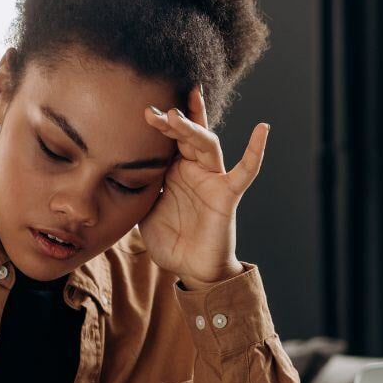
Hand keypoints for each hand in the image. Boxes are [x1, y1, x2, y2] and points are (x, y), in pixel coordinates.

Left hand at [140, 85, 267, 289]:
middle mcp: (195, 170)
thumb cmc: (171, 241)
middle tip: (151, 112)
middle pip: (187, 136)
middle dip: (171, 122)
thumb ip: (138, 189)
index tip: (142, 112)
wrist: (192, 269)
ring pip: (207, 145)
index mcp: (174, 172)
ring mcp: (213, 180)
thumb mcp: (145, 212)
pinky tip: (262, 129)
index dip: (159, 126)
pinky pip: (246, 171)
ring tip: (175, 116)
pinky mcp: (228, 195)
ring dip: (193, 128)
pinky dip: (255, 151)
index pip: (169, 140)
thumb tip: (119, 168)